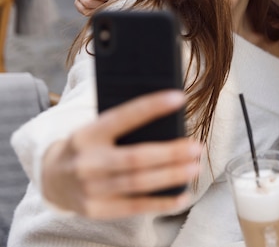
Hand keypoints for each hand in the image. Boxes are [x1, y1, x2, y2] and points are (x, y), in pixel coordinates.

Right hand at [41, 90, 201, 219]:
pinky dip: (163, 202)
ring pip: (139, 183)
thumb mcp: (96, 129)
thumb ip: (123, 126)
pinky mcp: (97, 210)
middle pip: (135, 157)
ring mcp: (90, 189)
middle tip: (196, 146)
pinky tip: (184, 194)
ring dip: (172, 175)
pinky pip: (136, 207)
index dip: (152, 106)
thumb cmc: (89, 147)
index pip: (122, 117)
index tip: (179, 98)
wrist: (53, 178)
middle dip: (170, 153)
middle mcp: (86, 162)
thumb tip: (168, 120)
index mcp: (87, 134)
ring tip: (195, 166)